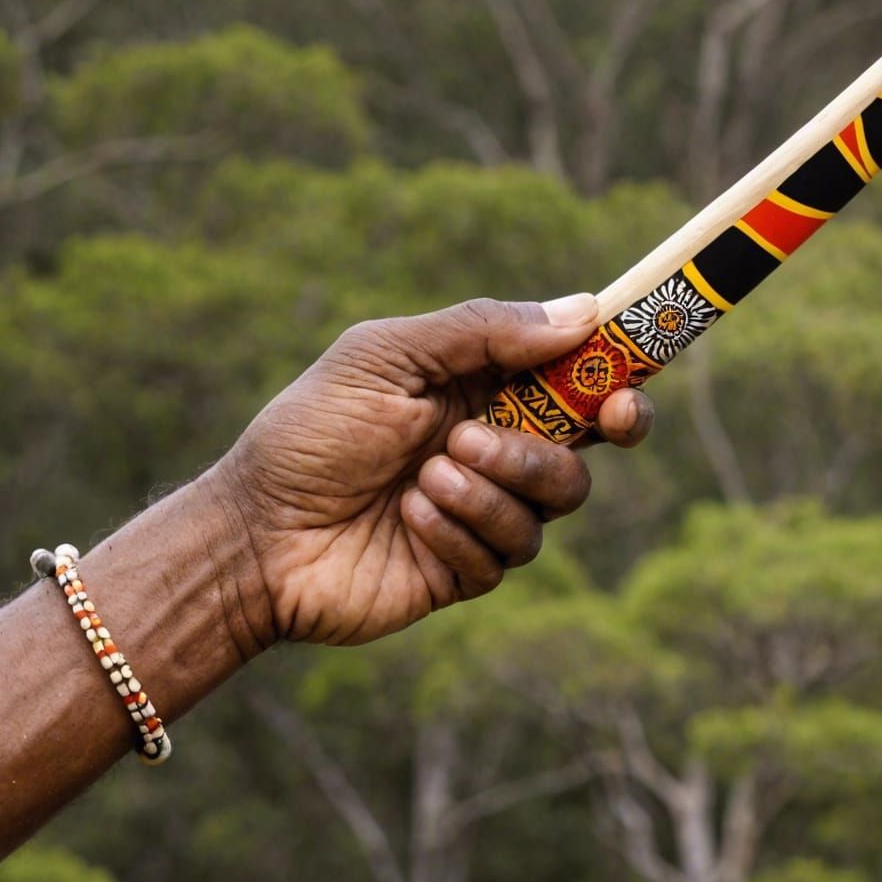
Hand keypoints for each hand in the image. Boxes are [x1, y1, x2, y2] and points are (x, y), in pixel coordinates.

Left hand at [214, 295, 651, 646]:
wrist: (255, 533)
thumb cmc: (310, 432)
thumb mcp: (386, 357)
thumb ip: (482, 331)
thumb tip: (583, 312)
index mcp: (485, 387)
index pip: (578, 377)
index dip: (619, 379)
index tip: (627, 389)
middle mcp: (497, 447)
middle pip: (588, 446)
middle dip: (580, 437)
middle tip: (541, 430)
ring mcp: (486, 510)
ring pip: (555, 500)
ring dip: (496, 483)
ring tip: (427, 475)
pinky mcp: (469, 568)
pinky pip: (507, 551)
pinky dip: (459, 528)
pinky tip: (410, 516)